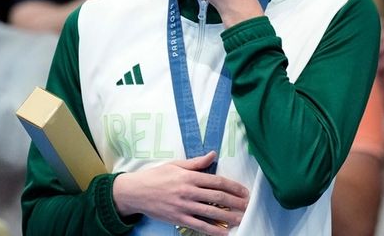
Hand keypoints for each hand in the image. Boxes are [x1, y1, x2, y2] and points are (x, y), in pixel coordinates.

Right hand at [113, 151, 248, 234]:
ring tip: (241, 218)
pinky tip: (224, 232)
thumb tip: (212, 155)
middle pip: (218, 197)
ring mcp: (184, 206)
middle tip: (247, 205)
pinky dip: (213, 230)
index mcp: (188, 176)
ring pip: (212, 212)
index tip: (243, 191)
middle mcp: (188, 191)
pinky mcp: (179, 218)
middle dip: (236, 202)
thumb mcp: (174, 164)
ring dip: (229, 216)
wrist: (136, 192)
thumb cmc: (154, 176)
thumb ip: (195, 162)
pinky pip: (200, 226)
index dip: (233, 186)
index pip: (216, 181)